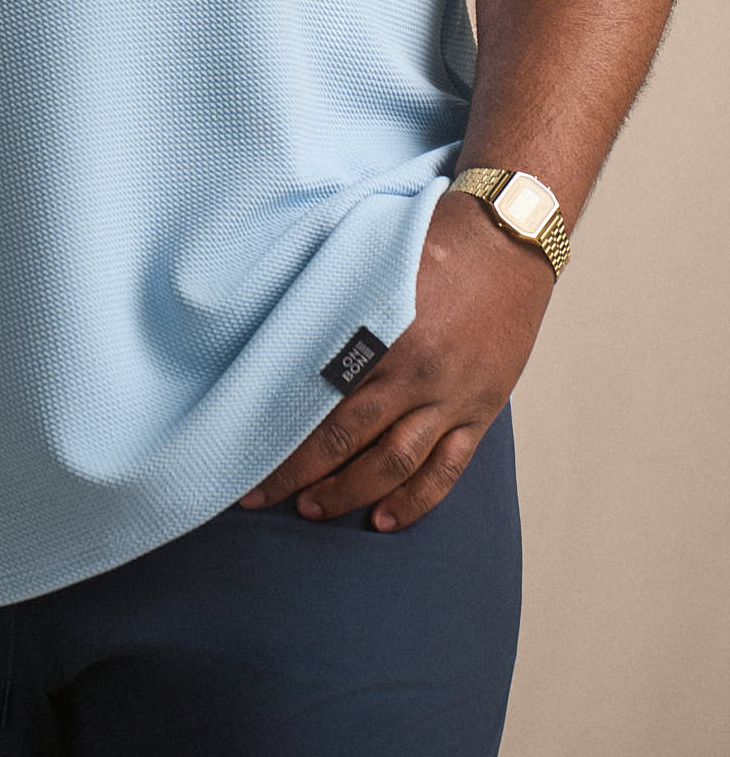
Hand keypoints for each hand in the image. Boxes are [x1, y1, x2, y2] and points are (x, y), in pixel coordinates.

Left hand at [239, 187, 556, 530]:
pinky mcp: (481, 408)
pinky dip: (416, 499)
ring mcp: (451, 394)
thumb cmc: (434, 238)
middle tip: (261, 496)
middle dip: (299, 472)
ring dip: (349, 493)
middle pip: (346, 435)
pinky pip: (447, 467)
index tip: (244, 450)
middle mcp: (415, 369)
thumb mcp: (375, 258)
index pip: (316, 392)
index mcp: (381, 328)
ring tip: (312, 512)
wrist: (512, 235)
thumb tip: (282, 331)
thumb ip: (337, 300)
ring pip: (394, 462)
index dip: (279, 427)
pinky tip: (386, 521)